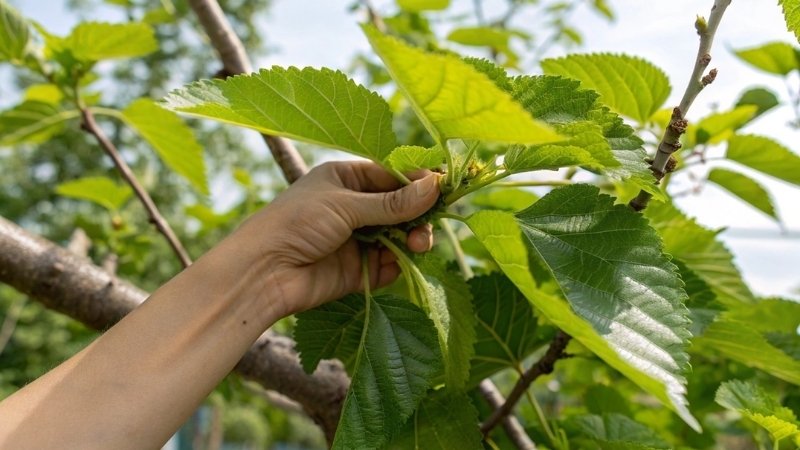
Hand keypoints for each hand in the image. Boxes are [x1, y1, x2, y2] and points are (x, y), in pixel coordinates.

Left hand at [231, 161, 439, 315]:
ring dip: (412, 239)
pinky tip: (399, 262)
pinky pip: (388, 264)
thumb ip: (392, 202)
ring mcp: (356, 239)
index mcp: (345, 180)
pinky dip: (398, 263)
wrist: (262, 273)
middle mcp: (353, 207)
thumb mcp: (345, 205)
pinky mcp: (357, 270)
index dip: (418, 182)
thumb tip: (436, 187)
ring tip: (418, 245)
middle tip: (428, 225)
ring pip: (398, 236)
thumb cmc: (295, 223)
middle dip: (417, 214)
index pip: (392, 175)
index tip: (444, 188)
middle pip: (400, 207)